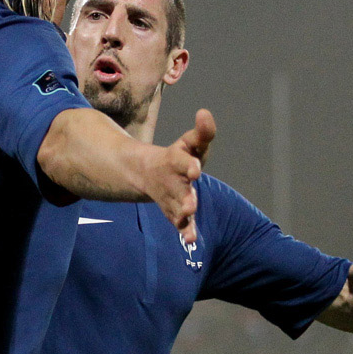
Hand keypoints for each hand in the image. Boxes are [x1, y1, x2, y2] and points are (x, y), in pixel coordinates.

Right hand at [150, 109, 215, 242]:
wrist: (147, 174)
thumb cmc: (177, 157)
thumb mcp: (190, 143)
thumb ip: (202, 131)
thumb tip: (205, 112)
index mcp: (175, 162)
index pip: (182, 162)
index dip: (189, 165)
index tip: (196, 170)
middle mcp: (172, 182)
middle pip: (179, 191)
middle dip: (185, 198)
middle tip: (192, 205)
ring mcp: (172, 198)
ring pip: (177, 208)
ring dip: (183, 215)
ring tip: (190, 218)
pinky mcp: (175, 212)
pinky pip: (179, 223)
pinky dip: (185, 231)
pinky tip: (191, 240)